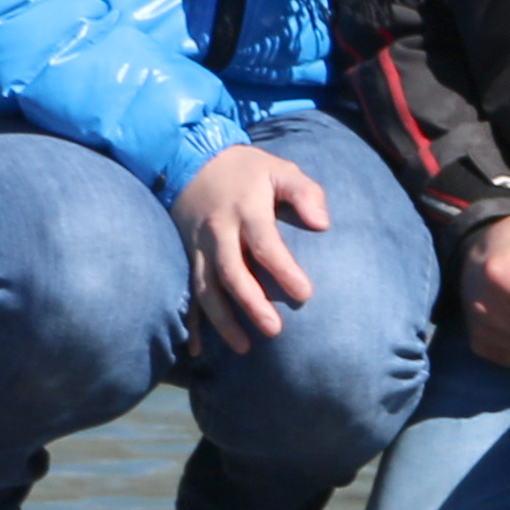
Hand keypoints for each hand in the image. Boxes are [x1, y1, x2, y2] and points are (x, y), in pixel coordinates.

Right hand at [173, 143, 330, 356]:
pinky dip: (191, 321)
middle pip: (231, 272)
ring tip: (244, 346)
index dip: (284, 270)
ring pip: (205, 288)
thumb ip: (305, 193)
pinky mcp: (186, 256)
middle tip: (275, 331)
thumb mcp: (280, 170)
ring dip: (222, 320)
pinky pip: (186, 292)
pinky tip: (198, 348)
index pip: (264, 244)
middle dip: (251, 304)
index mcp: (245, 209)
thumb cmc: (248, 171)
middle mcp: (218, 231)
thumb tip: (323, 223)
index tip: (306, 294)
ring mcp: (198, 246)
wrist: (190, 161)